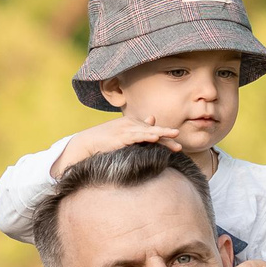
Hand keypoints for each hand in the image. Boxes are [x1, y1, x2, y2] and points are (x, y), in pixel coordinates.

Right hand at [52, 116, 179, 173]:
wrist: (86, 144)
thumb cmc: (104, 141)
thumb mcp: (124, 136)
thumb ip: (138, 131)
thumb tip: (152, 120)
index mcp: (133, 125)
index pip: (153, 132)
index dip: (165, 138)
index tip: (177, 146)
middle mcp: (131, 125)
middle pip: (153, 130)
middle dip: (167, 135)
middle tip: (179, 141)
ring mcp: (125, 129)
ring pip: (147, 131)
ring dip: (161, 133)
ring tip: (174, 135)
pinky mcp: (120, 136)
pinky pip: (136, 136)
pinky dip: (146, 135)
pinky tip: (156, 137)